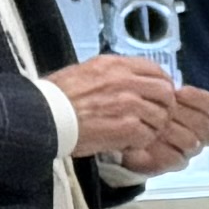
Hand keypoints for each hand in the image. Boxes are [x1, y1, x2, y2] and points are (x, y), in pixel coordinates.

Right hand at [60, 56, 208, 171]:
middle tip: (153, 117)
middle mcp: (125, 81)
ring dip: (152, 127)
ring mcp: (129, 104)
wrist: (42, 117)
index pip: (156, 70)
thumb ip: (113, 74)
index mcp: (115, 65)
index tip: (158, 95)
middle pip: (165, 92)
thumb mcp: (85, 72)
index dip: (162, 84)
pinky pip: (148, 135)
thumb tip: (133, 79)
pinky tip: (127, 143)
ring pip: (160, 116)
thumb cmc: (57, 97)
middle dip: (164, 106)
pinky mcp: (127, 127)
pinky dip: (141, 142)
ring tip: (135, 133)